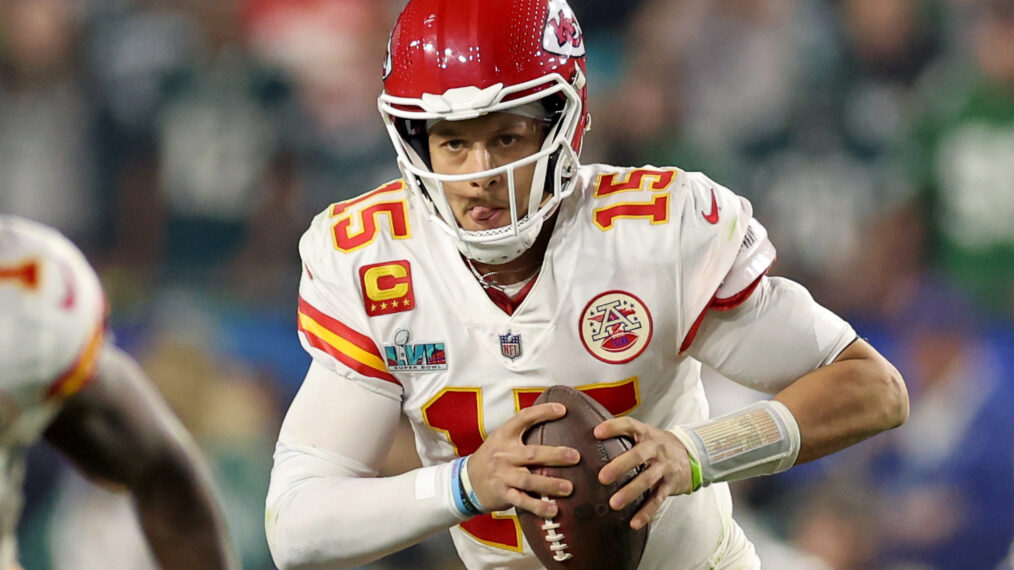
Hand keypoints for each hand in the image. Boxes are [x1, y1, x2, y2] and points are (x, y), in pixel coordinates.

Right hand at [467, 403, 579, 517]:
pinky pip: (522, 501)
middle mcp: (504, 454)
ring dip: (550, 484)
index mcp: (504, 435)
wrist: (468, 480)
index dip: (543, 412)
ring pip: (529, 481)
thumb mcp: (502, 438)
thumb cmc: (493, 456)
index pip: (523, 418)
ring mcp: (503, 476)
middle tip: (576, 457)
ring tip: (569, 488)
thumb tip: (556, 416)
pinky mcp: (504, 494)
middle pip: (532, 454)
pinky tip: (553, 510)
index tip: (563, 410)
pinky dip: (538, 506)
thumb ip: (523, 431)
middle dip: (555, 456)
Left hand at [594, 417, 693, 529]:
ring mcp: (663, 467)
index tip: (597, 433)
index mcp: (645, 433)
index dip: (613, 427)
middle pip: (638, 456)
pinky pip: (657, 500)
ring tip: (614, 504)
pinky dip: (646, 512)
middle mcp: (655, 449)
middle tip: (602, 478)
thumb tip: (587, 436)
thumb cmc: (657, 445)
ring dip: (630, 493)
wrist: (691, 455)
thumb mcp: (644, 433)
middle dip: (619, 466)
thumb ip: (622, 434)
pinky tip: (634, 522)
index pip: (629, 425)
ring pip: (647, 480)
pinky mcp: (669, 485)